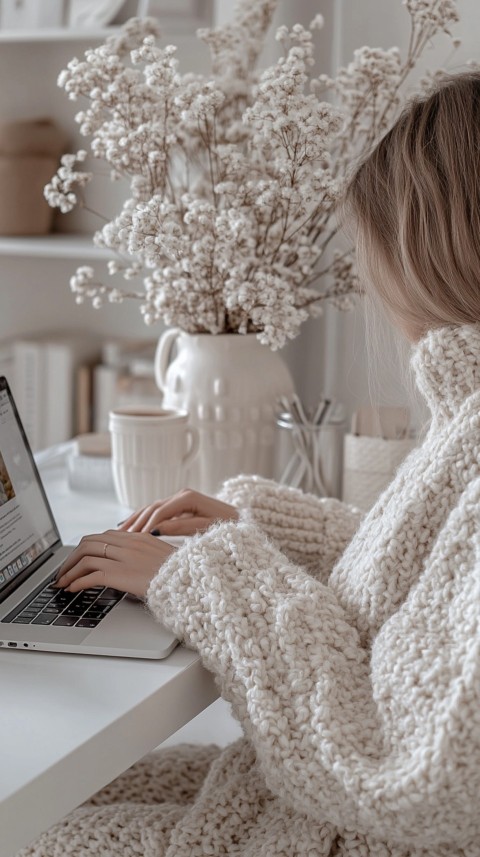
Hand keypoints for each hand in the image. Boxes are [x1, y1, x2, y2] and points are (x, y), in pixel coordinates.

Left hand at [55, 529, 175, 597]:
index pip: (103, 536)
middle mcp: (128, 543)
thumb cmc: (180, 573)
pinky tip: (73, 589)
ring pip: (85, 557)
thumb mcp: (161, 556)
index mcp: (138, 537)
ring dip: (69, 571)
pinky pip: (90, 574)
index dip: (86, 547)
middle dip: (71, 558)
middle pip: (89, 543)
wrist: (190, 581)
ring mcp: (124, 557)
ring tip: (63, 582)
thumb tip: (130, 562)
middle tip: (64, 571)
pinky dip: (77, 582)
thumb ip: (144, 553)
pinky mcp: (120, 573)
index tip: (79, 559)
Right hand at [118, 488, 238, 535]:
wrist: (244, 520)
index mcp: (189, 498)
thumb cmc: (231, 526)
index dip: (147, 525)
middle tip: (121, 538)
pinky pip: (157, 512)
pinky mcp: (180, 507)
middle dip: (137, 523)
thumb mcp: (209, 528)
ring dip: (136, 520)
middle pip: (153, 508)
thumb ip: (182, 528)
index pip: (161, 511)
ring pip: (152, 508)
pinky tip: (131, 528)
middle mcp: (182, 495)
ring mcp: (180, 499)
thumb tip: (157, 529)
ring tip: (120, 534)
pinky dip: (143, 519)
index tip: (136, 539)